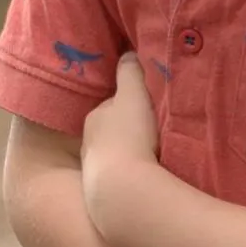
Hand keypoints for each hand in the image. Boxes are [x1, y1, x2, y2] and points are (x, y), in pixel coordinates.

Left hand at [81, 53, 158, 222]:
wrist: (123, 192)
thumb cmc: (129, 137)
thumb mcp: (133, 96)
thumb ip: (131, 73)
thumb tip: (128, 53)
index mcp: (95, 118)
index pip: (114, 105)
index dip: (131, 103)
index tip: (147, 106)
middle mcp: (89, 143)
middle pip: (115, 130)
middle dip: (131, 130)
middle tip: (155, 132)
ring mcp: (95, 170)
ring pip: (118, 155)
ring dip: (133, 154)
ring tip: (156, 157)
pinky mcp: (105, 194)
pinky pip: (123, 178)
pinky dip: (134, 175)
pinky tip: (150, 180)